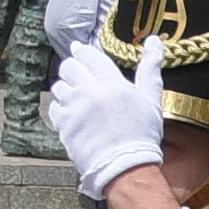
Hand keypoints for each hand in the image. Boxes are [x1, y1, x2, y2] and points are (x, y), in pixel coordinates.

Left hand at [45, 30, 167, 202]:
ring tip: (76, 96)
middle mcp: (90, 92)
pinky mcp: (64, 126)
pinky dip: (60, 108)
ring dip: (66, 88)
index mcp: (112, 83)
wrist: (126, 168)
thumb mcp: (151, 99)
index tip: (79, 50)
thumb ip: (150, 68)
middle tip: (77, 74)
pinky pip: (54, 108)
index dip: (82, 51)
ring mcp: (74, 109)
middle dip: (72, 68)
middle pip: (69, 67)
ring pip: (59, 87)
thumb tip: (154, 41)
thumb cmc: (142, 135)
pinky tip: (71, 113)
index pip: (89, 56)